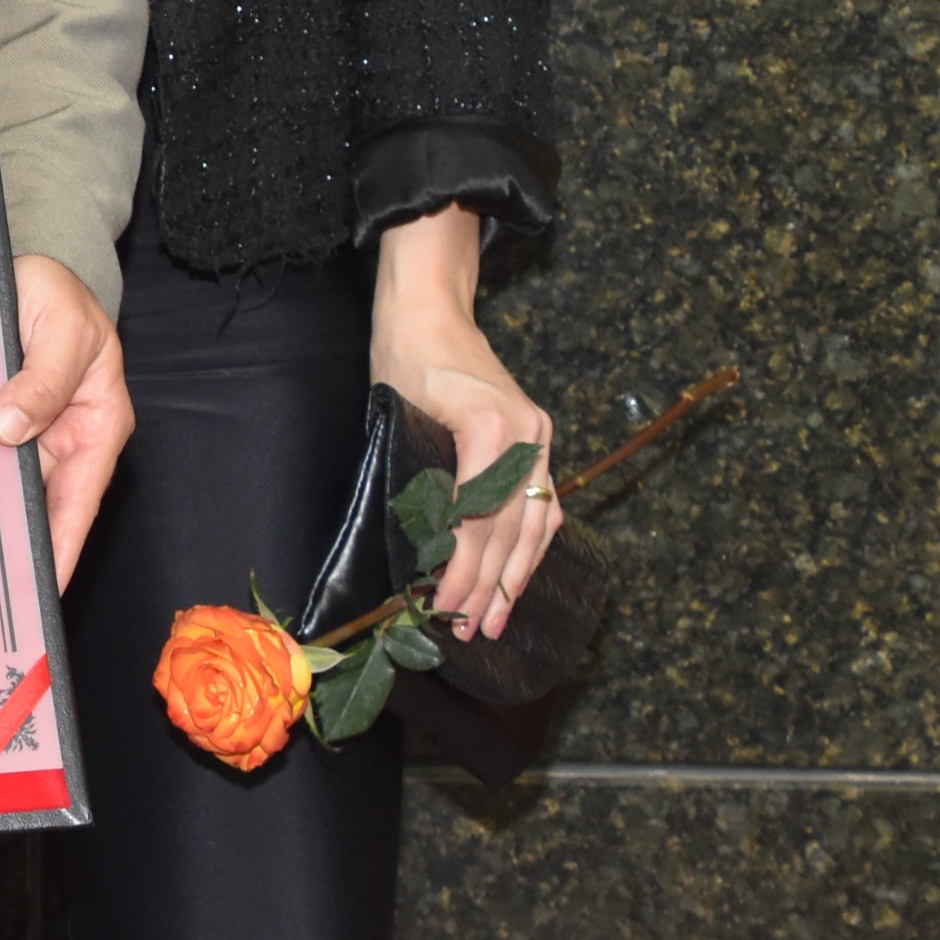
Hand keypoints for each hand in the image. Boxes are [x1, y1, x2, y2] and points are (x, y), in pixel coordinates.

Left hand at [0, 253, 131, 588]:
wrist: (30, 260)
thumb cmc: (61, 293)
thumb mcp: (63, 329)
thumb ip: (43, 378)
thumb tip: (11, 428)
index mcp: (96, 426)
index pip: (79, 502)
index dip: (62, 547)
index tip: (41, 589)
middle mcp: (61, 437)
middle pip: (36, 502)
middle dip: (10, 542)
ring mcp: (24, 429)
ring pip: (0, 480)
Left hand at [371, 204, 558, 641]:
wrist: (432, 308)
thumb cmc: (404, 355)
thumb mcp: (396, 415)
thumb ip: (417, 477)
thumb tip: (420, 547)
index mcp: (490, 428)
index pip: (479, 520)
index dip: (463, 569)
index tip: (444, 605)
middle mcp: (527, 435)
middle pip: (511, 528)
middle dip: (491, 585)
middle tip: (473, 631)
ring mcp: (539, 436)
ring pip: (537, 521)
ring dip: (518, 575)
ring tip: (499, 619)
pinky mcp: (538, 436)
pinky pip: (543, 501)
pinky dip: (533, 543)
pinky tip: (520, 576)